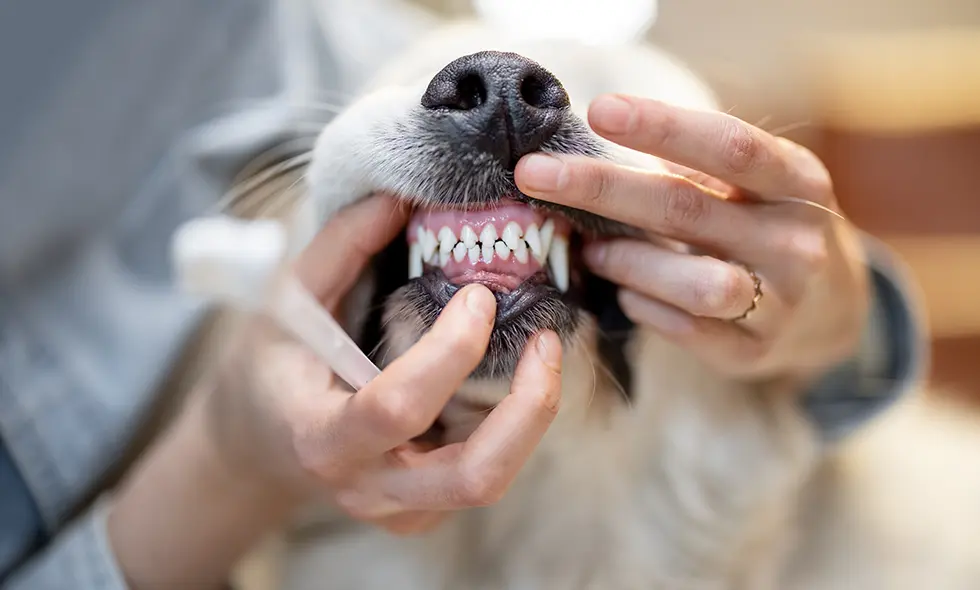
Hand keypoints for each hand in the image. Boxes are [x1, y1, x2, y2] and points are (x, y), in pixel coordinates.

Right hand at [209, 194, 562, 534]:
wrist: (260, 445)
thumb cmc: (272, 366)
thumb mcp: (287, 301)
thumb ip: (340, 248)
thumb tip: (398, 198)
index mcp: (321, 437)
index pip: (396, 408)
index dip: (449, 351)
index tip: (478, 296)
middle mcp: (367, 487)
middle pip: (472, 477)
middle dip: (527, 409)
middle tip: (547, 342)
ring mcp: (401, 509)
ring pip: (491, 482)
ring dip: (532, 418)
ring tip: (546, 353)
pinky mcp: (426, 511)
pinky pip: (485, 475)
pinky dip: (513, 427)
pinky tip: (514, 380)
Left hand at [514, 95, 869, 382]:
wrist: (831, 309)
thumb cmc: (767, 226)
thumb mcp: (754, 186)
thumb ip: (695, 167)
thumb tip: (599, 143)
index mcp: (799, 182)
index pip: (730, 146)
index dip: (664, 126)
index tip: (599, 110)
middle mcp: (797, 241)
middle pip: (687, 209)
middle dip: (601, 189)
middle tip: (534, 174)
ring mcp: (780, 303)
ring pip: (692, 282)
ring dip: (626, 261)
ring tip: (590, 249)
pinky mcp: (753, 351)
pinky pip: (685, 330)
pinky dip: (643, 307)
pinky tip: (625, 292)